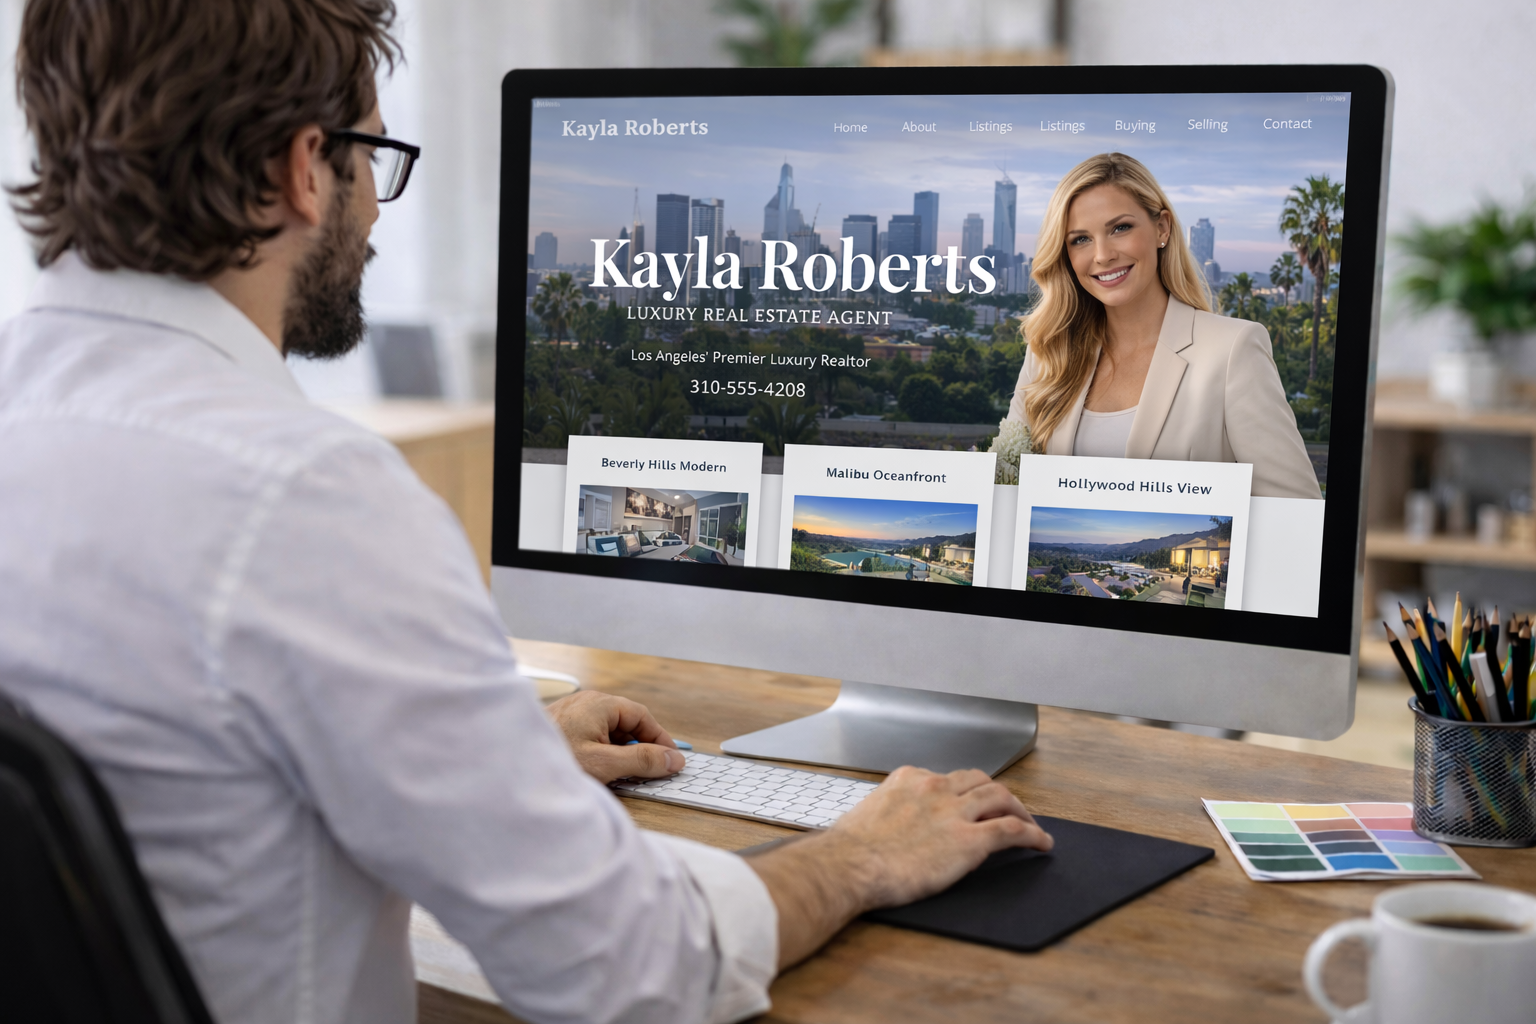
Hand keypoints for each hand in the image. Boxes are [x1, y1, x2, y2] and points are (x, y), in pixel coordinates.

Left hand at [545, 690, 683, 783]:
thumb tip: (673, 759)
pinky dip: (600, 752)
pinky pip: (590, 736)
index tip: (671, 761)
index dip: (659, 740)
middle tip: (648, 772)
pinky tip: (596, 772)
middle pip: (625, 723)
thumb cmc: (553, 762)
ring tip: (618, 776)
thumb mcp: (606, 765)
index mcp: (600, 703)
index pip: (643, 717)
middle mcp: (586, 702)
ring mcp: (570, 713)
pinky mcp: (559, 728)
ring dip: (618, 752)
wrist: (504, 767)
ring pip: (607, 731)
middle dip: (638, 747)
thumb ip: (643, 761)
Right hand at [824, 766, 1052, 906]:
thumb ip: (890, 812)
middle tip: (1007, 809)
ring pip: (1001, 796)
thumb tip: (893, 828)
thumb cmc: (849, 849)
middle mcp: (935, 788)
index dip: (963, 792)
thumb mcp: (869, 815)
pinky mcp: (970, 840)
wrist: (850, 866)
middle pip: (979, 780)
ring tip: (1029, 824)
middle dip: (996, 794)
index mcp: (909, 779)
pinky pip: (1011, 830)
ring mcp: (954, 811)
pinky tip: (1041, 843)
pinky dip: (1032, 834)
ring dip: (1020, 809)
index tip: (968, 805)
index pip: (947, 779)